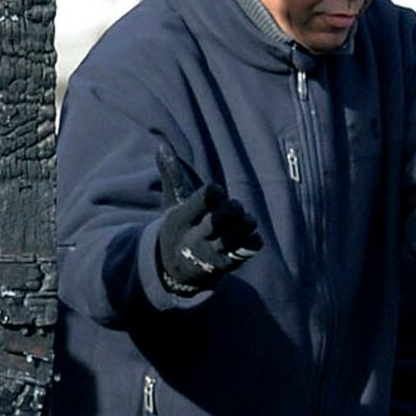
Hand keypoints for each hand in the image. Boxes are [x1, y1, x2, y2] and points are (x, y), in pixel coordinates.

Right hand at [148, 140, 262, 298]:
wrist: (179, 270)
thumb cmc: (181, 226)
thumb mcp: (172, 203)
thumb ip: (171, 175)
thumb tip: (161, 145)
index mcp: (181, 219)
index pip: (206, 198)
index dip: (215, 192)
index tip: (214, 194)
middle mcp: (195, 238)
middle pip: (225, 215)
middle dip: (233, 207)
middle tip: (232, 207)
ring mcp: (212, 254)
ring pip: (241, 230)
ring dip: (246, 221)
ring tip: (242, 220)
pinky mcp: (228, 264)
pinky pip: (252, 246)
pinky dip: (253, 238)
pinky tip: (246, 235)